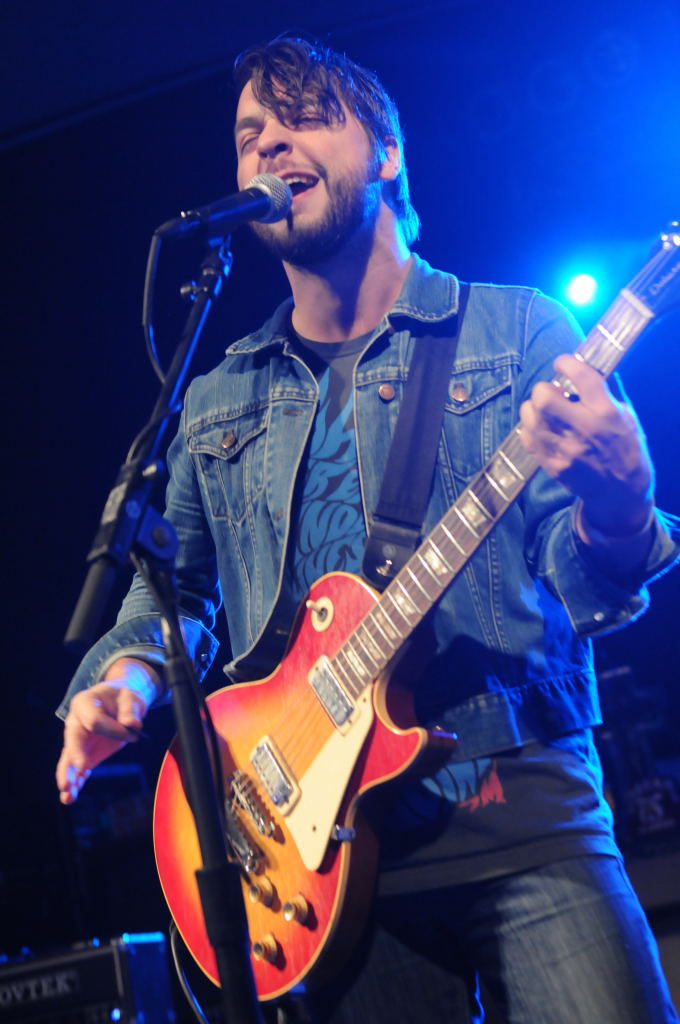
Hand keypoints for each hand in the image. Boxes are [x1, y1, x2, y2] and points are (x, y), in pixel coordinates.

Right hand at [56, 659, 158, 804]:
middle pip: (73, 740)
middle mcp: (75, 722)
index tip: (133, 730)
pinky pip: (79, 770)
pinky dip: (76, 783)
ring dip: (70, 776)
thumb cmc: (123, 696)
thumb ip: (130, 710)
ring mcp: (78, 740)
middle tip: (80, 766)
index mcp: (84, 703)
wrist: (121, 701)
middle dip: (76, 754)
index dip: (113, 729)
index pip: (94, 720)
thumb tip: (133, 725)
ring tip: (67, 794)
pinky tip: (70, 797)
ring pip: (70, 760)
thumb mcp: (130, 697)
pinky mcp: (85, 754)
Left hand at [519, 354, 653, 536]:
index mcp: (606, 412)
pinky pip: (528, 440)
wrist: (622, 492)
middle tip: (550, 393)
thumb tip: (594, 363)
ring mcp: (566, 450)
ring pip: (531, 419)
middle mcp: (584, 429)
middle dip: (543, 389)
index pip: (580, 377)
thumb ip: (610, 390)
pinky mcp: (554, 466)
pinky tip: (539, 428)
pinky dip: (530, 429)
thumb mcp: (628, 415)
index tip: (562, 363)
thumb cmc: (627, 448)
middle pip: (544, 398)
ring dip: (533, 409)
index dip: (565, 363)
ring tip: (542, 411)